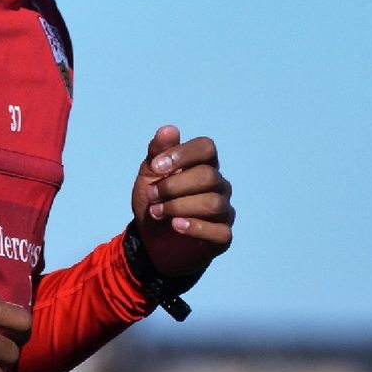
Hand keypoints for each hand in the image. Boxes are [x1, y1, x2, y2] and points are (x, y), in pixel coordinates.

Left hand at [130, 125, 234, 282]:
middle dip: (173, 185)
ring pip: (212, 203)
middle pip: (207, 176)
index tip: (155, 167)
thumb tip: (168, 130)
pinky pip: (219, 230)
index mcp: (203, 165)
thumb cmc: (154, 202)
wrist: (150, 242)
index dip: (182, 154)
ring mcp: (224, 211)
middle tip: (151, 195)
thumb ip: (157, 152)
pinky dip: (195, 227)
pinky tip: (175, 226)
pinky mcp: (222, 236)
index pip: (206, 148)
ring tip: (156, 212)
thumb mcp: (148, 176)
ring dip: (178, 206)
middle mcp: (219, 185)